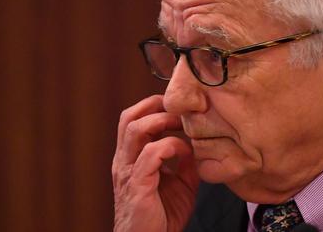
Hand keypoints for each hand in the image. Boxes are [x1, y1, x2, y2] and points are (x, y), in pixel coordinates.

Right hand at [112, 95, 198, 231]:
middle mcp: (125, 161)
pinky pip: (150, 154)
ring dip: (161, 121)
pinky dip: (170, 146)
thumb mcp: (181, 183)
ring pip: (134, 129)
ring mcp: (128, 172)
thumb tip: (197, 143)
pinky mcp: (137, 186)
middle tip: (180, 109)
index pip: (134, 119)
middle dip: (155, 106)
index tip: (180, 107)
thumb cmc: (163, 217)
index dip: (155, 106)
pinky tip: (184, 152)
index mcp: (131, 158)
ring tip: (181, 124)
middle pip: (128, 117)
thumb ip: (186, 161)